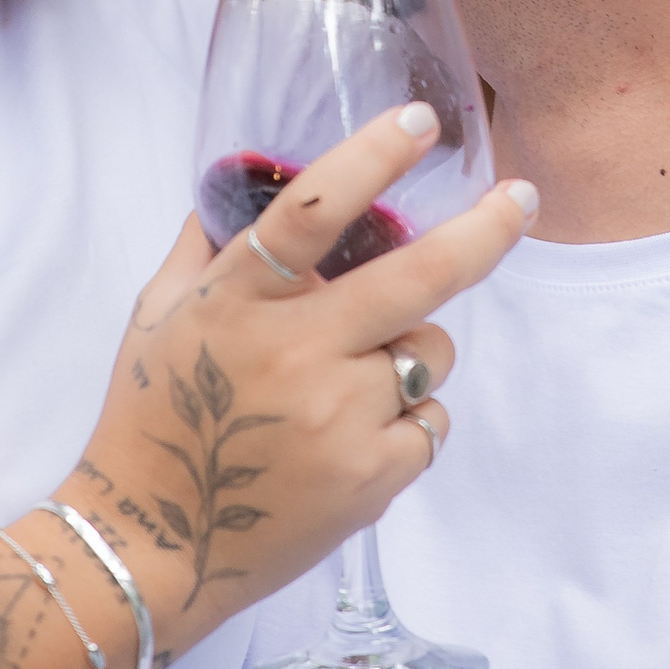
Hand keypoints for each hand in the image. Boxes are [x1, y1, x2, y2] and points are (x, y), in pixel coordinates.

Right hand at [60, 108, 534, 647]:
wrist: (149, 546)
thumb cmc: (150, 419)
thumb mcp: (155, 316)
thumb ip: (202, 245)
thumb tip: (239, 176)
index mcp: (238, 302)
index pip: (312, 213)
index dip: (371, 159)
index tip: (419, 122)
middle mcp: (296, 353)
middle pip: (417, 277)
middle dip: (483, 231)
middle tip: (520, 197)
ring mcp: (340, 419)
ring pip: (431, 353)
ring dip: (417, 349)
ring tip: (359, 374)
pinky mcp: (371, 478)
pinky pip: (430, 423)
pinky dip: (408, 419)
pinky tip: (357, 434)